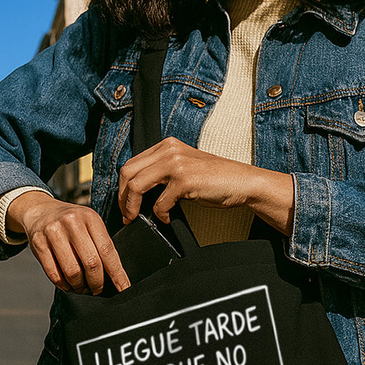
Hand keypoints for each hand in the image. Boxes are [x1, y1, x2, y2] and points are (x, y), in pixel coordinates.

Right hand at [6, 191, 129, 293]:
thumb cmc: (72, 223)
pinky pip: (54, 274)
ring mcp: (53, 232)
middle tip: (98, 290)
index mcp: (90, 217)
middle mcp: (72, 222)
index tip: (123, 288)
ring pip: (72, 271)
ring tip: (83, 288)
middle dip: (97, 283)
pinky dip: (63, 285)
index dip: (117, 273)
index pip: (107, 250)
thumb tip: (116, 276)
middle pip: (91, 263)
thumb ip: (101, 244)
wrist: (41, 211)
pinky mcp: (37, 244)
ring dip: (80, 286)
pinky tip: (68, 285)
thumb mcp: (90, 224)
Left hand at [118, 137, 294, 234]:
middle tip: (126, 215)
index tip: (125, 204)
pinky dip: (160, 216)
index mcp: (166, 145)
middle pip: (127, 172)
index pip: (131, 163)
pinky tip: (168, 219)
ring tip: (136, 218)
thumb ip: (162, 172)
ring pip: (136, 186)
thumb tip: (137, 192)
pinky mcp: (184, 181)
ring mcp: (176, 164)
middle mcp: (168, 150)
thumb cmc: (215, 179)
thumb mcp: (184, 167)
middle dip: (122, 197)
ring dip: (132, 207)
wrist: (243, 182)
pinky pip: (159, 203)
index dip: (122, 186)